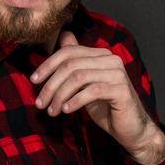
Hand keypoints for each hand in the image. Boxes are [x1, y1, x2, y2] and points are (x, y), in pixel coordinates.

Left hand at [30, 31, 164, 164]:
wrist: (130, 129)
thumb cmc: (106, 107)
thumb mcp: (85, 84)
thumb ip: (75, 63)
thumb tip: (63, 35)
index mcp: (100, 55)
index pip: (68, 52)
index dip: (47, 65)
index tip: (33, 81)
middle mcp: (110, 60)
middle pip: (71, 65)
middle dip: (51, 85)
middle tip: (40, 103)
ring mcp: (118, 73)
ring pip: (79, 78)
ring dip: (60, 96)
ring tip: (52, 111)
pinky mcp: (121, 90)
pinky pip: (92, 91)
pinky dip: (75, 101)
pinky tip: (66, 110)